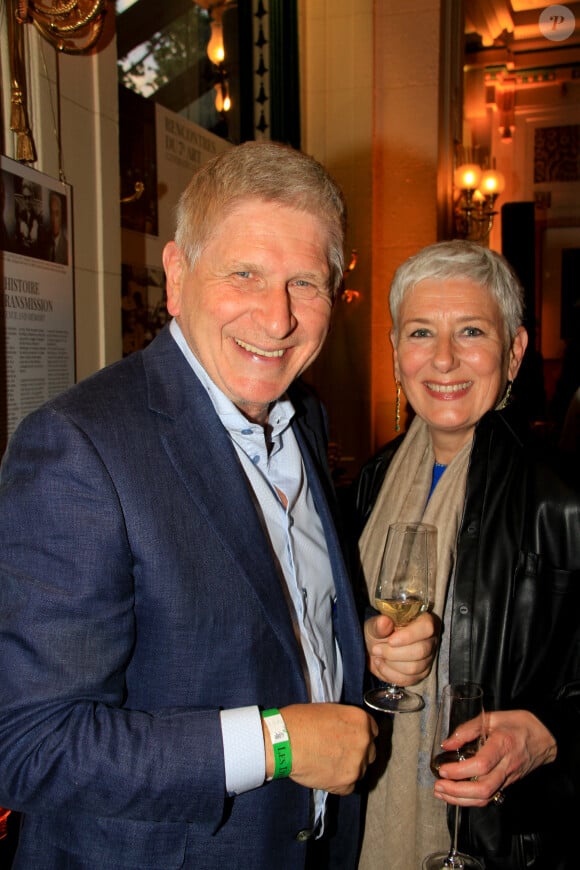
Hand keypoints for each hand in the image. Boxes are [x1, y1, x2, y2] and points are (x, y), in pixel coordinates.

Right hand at [263, 703, 377, 794]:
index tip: (352, 741)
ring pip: (360, 771)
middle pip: (369, 752)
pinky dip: (338, 783)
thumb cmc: (300, 721)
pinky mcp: (346, 783)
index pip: (373, 732)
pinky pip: (348, 787)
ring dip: (348, 769)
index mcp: (361, 720)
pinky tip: (324, 774)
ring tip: (328, 764)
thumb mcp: (329, 711)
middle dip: (357, 753)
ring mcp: (357, 764)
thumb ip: (346, 722)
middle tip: (338, 753)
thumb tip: (348, 731)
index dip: (361, 736)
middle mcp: (364, 741)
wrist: (284, 741)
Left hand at [364, 612, 437, 685]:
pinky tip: (381, 664)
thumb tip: (384, 622)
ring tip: (378, 656)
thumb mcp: (375, 625)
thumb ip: (379, 624)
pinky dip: (389, 673)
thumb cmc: (379, 632)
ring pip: (414, 667)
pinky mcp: (420, 675)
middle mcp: (430, 640)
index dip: (409, 635)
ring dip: (391, 664)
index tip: (390, 640)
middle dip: (394, 653)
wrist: (375, 648)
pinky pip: (408, 679)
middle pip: (420, 651)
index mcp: (423, 621)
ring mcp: (427, 659)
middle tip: (376, 649)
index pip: (427, 627)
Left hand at [433, 709, 556, 806]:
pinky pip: (489, 797)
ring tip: (441, 793)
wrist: (544, 736)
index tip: (443, 769)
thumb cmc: (517, 724)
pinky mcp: (508, 784)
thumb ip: (467, 729)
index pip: (481, 765)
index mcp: (502, 745)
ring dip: (461, 800)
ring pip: (485, 798)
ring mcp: (508, 778)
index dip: (460, 771)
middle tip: (438, 786)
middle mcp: (506, 765)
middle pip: (483, 789)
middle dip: (457, 792)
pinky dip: (470, 799)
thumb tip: (446, 744)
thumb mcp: (491, 717)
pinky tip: (455, 795)